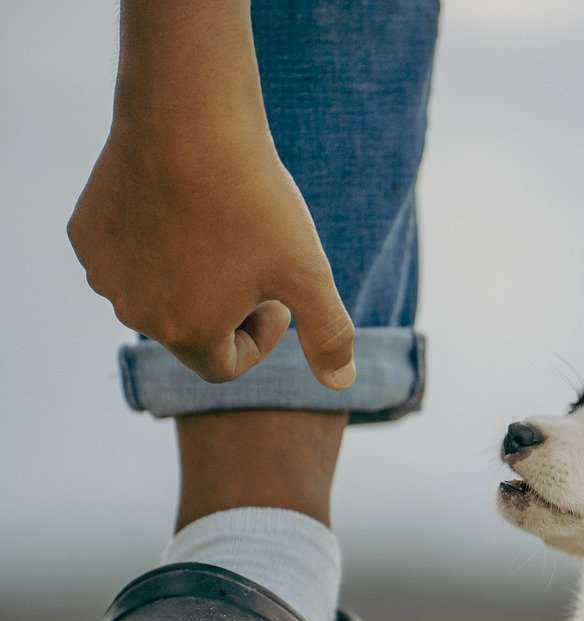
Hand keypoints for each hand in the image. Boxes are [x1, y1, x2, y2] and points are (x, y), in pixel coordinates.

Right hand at [68, 116, 354, 388]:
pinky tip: (181, 204)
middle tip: (253, 257)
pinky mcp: (85, 235)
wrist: (190, 118)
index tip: (276, 295)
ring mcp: (103, 273)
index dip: (260, 336)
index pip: (226, 364)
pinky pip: (126, 255)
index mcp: (187, 334)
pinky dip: (154, 243)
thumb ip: (329, 334)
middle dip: (225, 306)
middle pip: (190, 330)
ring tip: (221, 229)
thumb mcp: (308, 271)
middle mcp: (135, 312)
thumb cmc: (255, 200)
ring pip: (156, 292)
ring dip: (191, 275)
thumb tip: (342, 383)